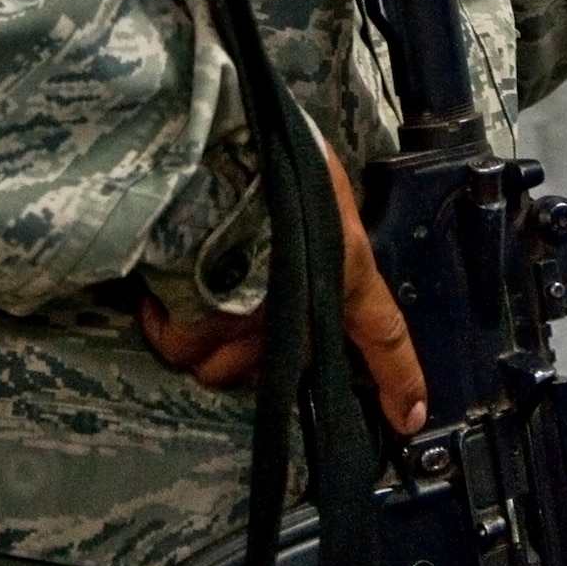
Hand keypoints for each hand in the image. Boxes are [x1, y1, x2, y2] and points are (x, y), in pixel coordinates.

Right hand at [139, 143, 428, 435]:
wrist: (208, 152)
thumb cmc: (269, 148)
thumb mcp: (312, 170)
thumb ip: (314, 203)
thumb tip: (295, 201)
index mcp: (345, 266)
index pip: (384, 332)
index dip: (399, 378)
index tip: (409, 417)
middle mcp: (300, 308)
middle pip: (282, 364)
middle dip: (261, 346)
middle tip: (238, 306)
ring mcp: (247, 324)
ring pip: (224, 364)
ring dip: (209, 341)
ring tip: (191, 297)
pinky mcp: (195, 327)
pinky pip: (180, 348)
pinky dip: (165, 325)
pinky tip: (157, 297)